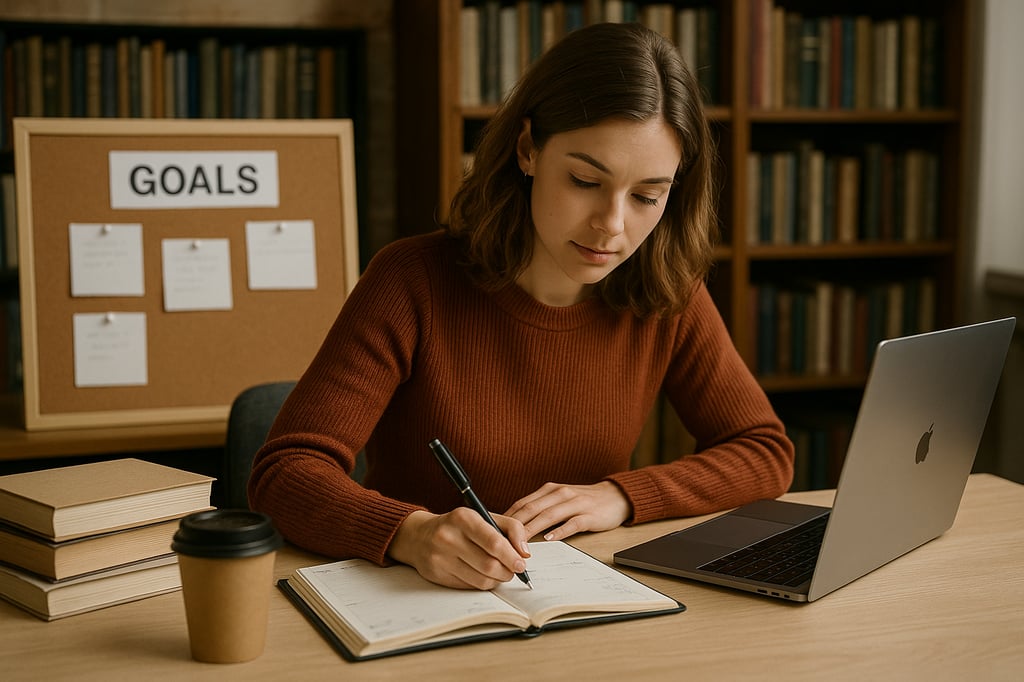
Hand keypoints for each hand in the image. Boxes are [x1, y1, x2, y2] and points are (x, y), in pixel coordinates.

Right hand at [387, 508, 530, 589]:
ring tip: (500, 572)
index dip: (512, 556)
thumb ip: (510, 528)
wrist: (419, 536)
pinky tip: (483, 575)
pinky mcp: (437, 575)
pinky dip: (483, 583)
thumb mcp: (483, 516)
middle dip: (507, 571)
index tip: (522, 563)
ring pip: (481, 579)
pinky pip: (469, 586)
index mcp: (463, 518)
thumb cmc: (458, 526)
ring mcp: (440, 558)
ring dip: (497, 580)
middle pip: (489, 565)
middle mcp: (448, 537)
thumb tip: (525, 552)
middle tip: (514, 569)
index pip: (494, 542)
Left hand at [504, 481, 631, 541]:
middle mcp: (560, 493)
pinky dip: (559, 531)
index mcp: (549, 490)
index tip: (494, 530)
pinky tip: (549, 540)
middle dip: (515, 525)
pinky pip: (572, 523)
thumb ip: (540, 509)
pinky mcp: (589, 514)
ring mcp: (575, 503)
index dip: (507, 517)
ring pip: (548, 516)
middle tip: (500, 540)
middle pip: (532, 509)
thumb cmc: (583, 501)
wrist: (615, 496)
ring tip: (519, 543)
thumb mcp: (559, 500)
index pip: (523, 503)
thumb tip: (515, 526)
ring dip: (532, 529)